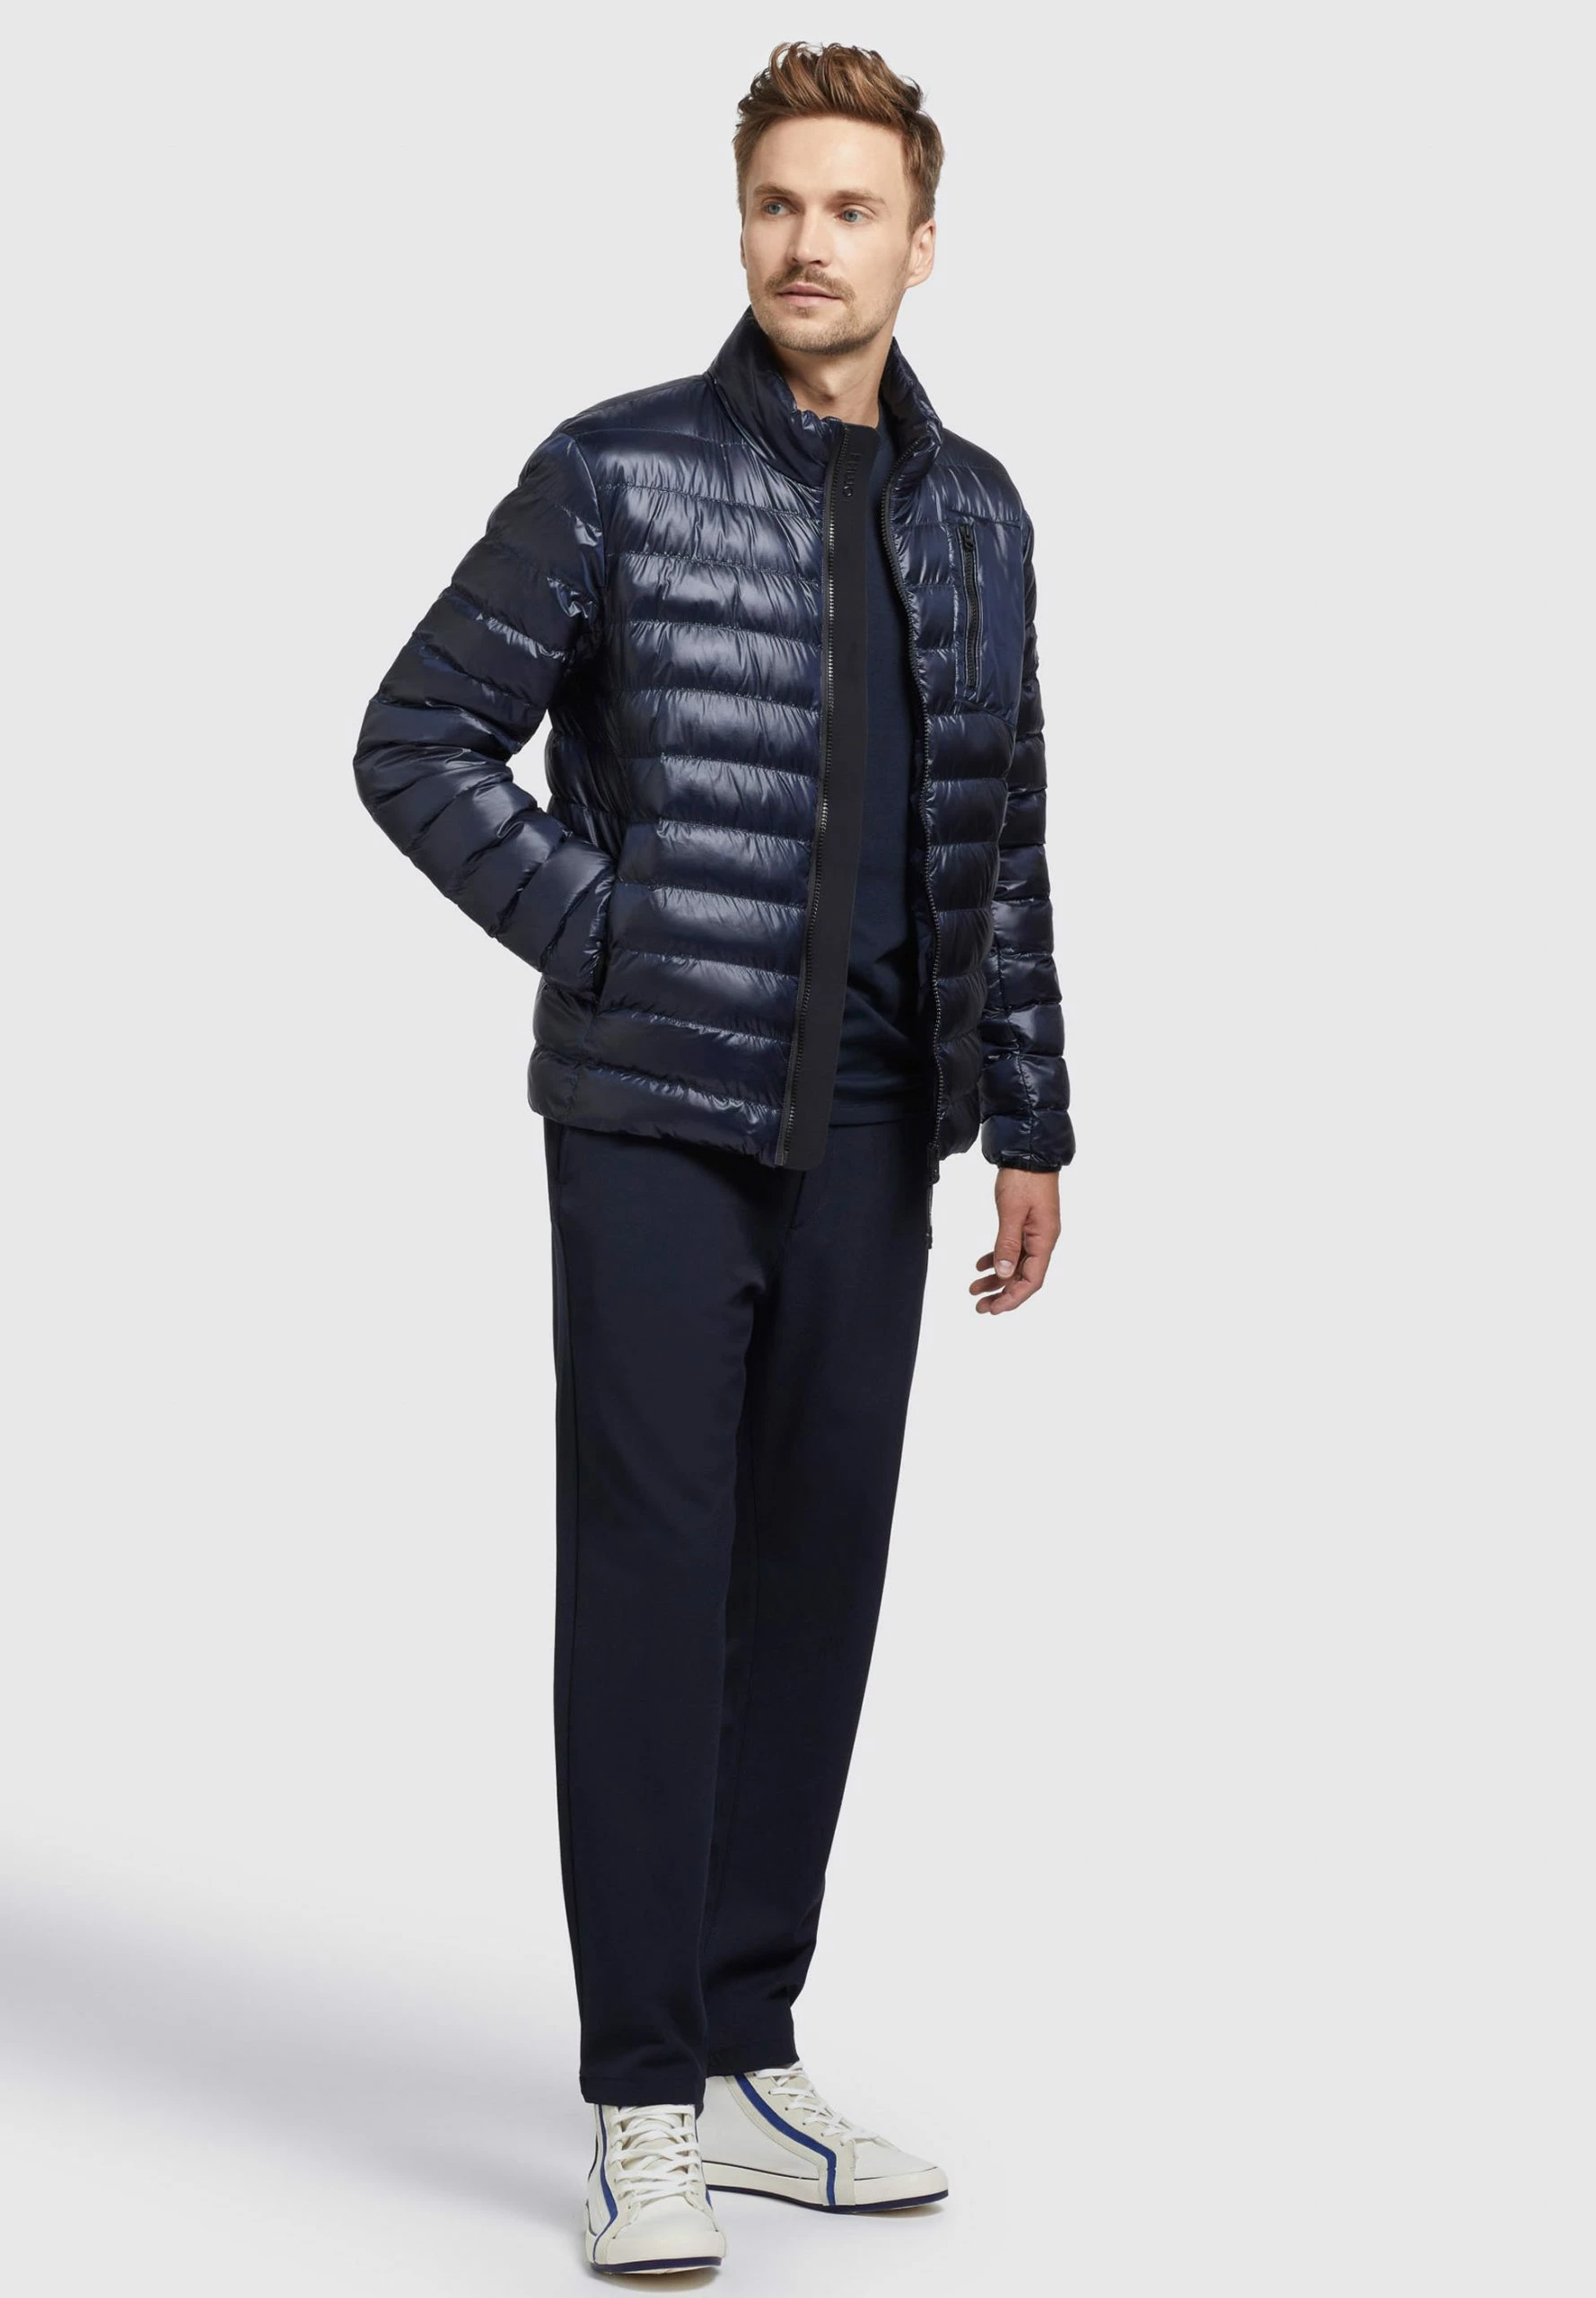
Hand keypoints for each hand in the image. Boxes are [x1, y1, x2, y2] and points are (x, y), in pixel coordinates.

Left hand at [971, 1168, 1059, 1314]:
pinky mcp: (1025, 1224)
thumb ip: (1007, 1244)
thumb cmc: (1024, 1178)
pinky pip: (1011, 1249)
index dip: (1013, 1298)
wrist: (1028, 1151)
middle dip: (1001, 1293)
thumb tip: (1004, 1273)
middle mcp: (1042, 1239)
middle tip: (980, 1306)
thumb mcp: (1012, 1212)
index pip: (1031, 1280)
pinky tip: (980, 1265)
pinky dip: (996, 1258)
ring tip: (975, 1289)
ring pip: (1015, 1264)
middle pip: (1023, 1276)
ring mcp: (1034, 1232)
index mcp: (1044, 1239)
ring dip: (996, 1278)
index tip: (994, 1309)